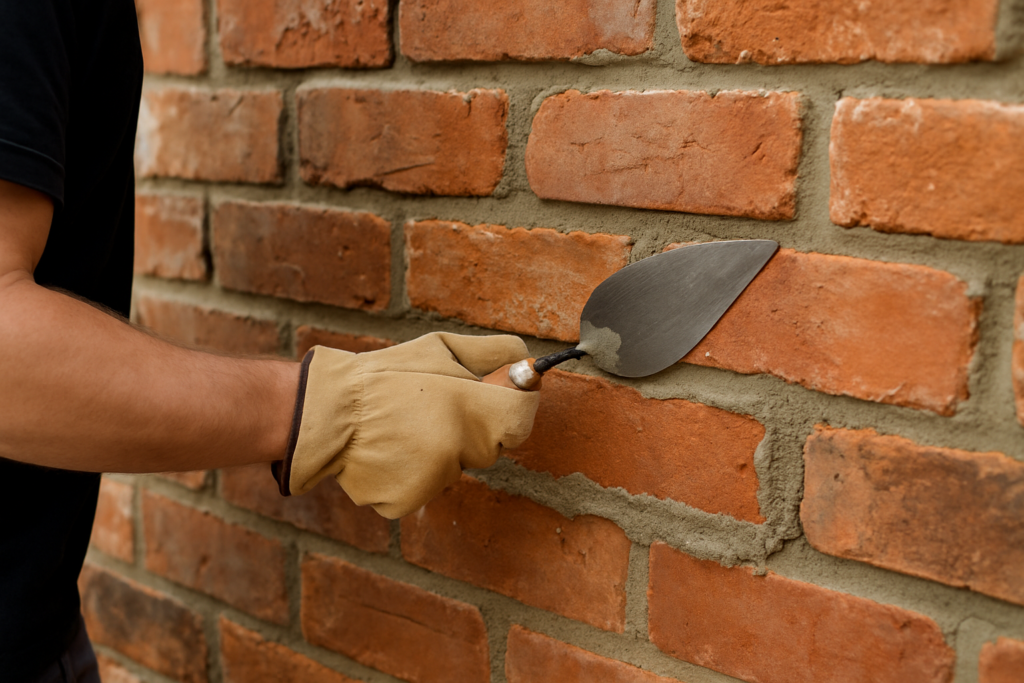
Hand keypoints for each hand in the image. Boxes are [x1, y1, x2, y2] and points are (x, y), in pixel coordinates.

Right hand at [273, 332, 539, 517]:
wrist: (326, 411)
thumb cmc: (386, 375)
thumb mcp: (441, 347)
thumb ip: (494, 353)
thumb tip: (529, 360)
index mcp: (467, 405)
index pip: (521, 419)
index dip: (513, 407)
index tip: (498, 398)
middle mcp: (454, 448)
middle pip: (489, 447)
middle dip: (470, 429)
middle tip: (433, 409)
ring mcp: (430, 480)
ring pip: (454, 468)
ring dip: (440, 452)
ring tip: (404, 428)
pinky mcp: (406, 502)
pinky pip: (425, 488)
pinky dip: (413, 474)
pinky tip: (391, 452)